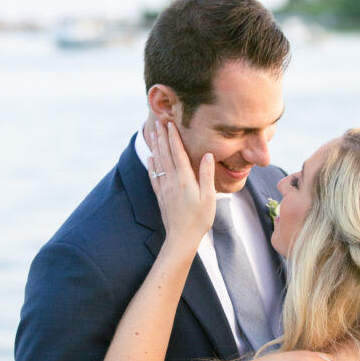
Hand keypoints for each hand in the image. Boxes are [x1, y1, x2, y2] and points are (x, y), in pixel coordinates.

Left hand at [149, 120, 215, 245]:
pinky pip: (154, 176)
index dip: (174, 137)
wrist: (181, 237)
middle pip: (165, 154)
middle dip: (162, 137)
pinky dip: (151, 165)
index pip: (178, 153)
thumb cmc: (199, 219)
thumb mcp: (209, 197)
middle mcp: (172, 181)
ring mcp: (164, 188)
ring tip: (153, 134)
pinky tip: (150, 158)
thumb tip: (208, 155)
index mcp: (185, 179)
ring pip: (158, 163)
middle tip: (159, 122)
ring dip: (156, 147)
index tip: (171, 124)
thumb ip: (207, 175)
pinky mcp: (160, 196)